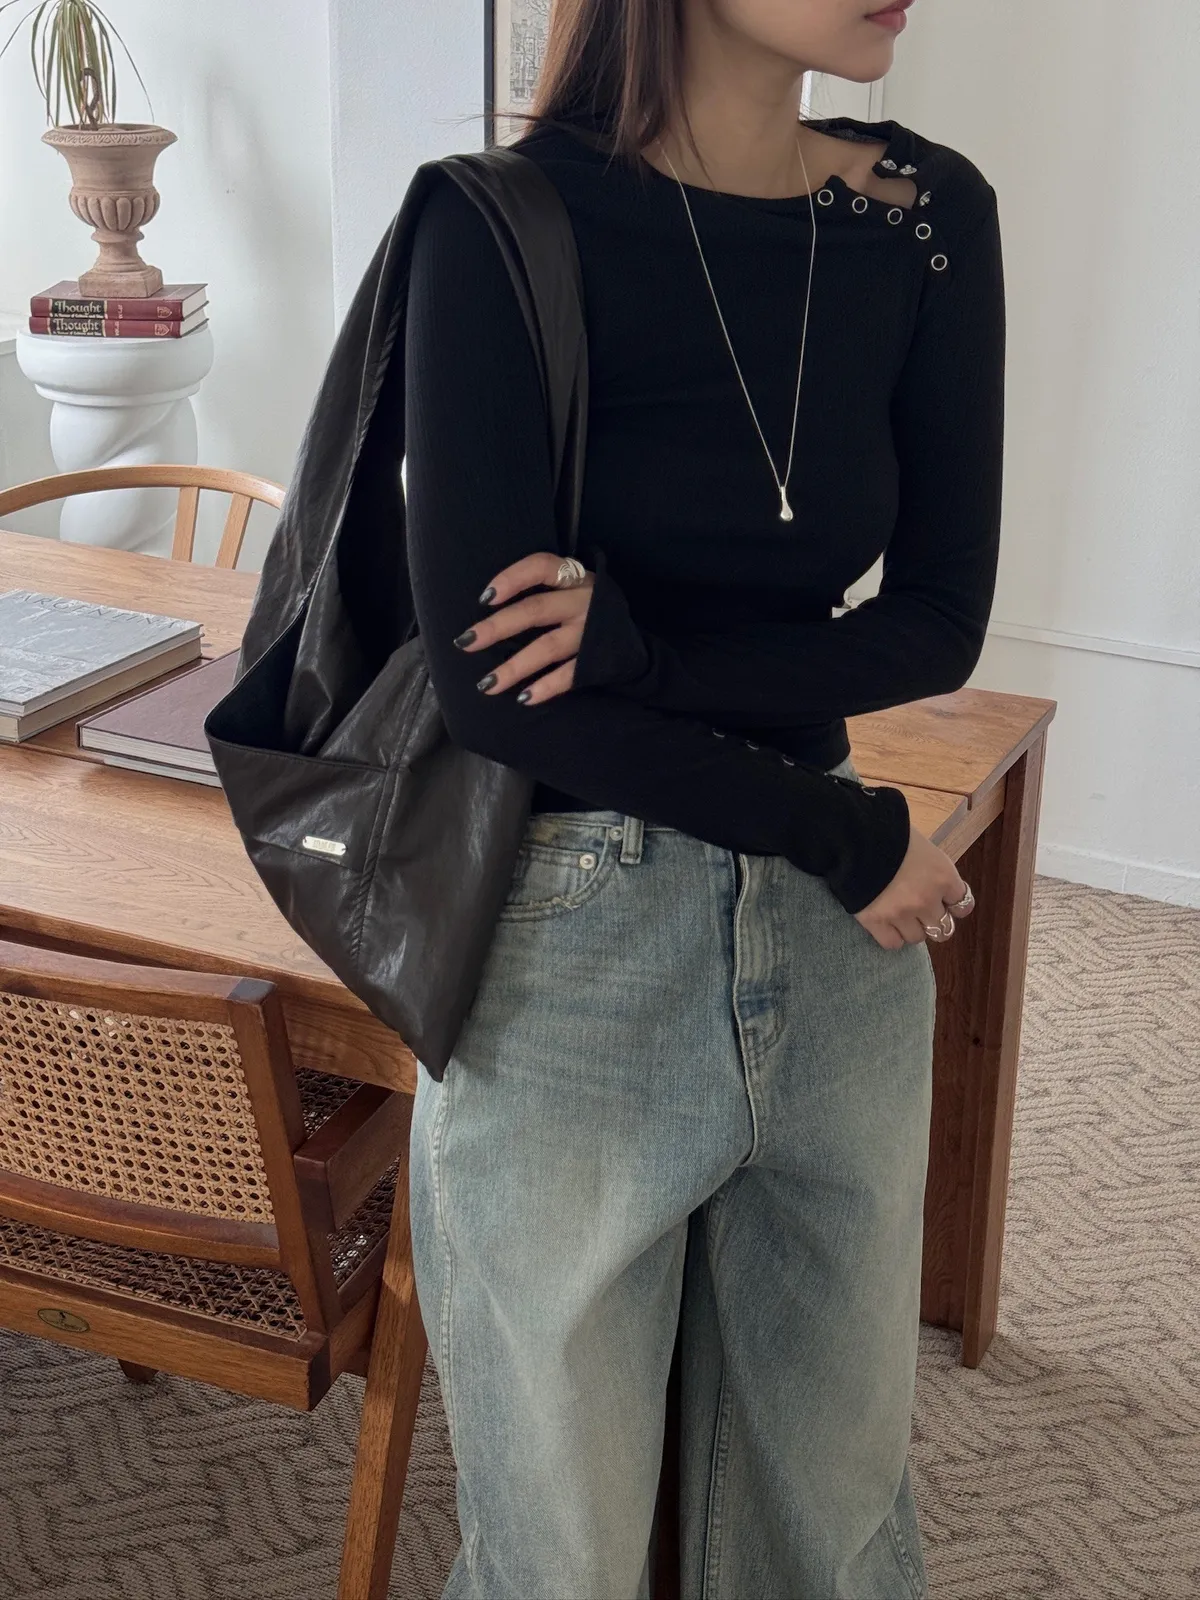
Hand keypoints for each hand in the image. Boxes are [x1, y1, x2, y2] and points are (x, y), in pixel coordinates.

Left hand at [453, 552, 595, 704]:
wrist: (635, 645)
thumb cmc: (587, 612)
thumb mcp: (572, 591)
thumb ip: (542, 591)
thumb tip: (486, 607)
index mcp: (574, 578)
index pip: (541, 566)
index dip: (512, 578)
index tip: (485, 598)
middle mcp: (584, 600)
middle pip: (535, 609)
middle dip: (497, 627)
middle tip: (465, 643)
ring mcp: (592, 631)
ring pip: (548, 646)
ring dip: (515, 666)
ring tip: (486, 685)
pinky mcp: (599, 660)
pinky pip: (570, 674)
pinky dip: (547, 687)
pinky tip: (524, 698)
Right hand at [854, 826, 974, 950]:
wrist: (855, 835)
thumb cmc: (890, 831)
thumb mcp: (922, 844)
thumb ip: (932, 867)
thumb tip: (932, 878)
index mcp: (943, 876)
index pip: (963, 905)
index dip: (954, 905)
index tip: (946, 902)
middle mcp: (927, 899)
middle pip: (944, 928)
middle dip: (934, 921)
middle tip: (922, 913)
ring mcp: (902, 913)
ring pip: (917, 938)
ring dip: (912, 929)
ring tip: (900, 917)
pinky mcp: (877, 921)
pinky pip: (892, 943)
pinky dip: (892, 937)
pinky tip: (886, 926)